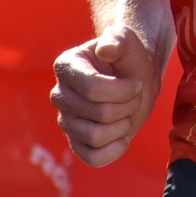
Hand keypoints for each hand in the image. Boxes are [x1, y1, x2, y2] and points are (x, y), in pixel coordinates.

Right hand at [53, 26, 165, 166]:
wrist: (136, 77)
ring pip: (96, 136)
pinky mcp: (77, 143)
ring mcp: (66, 121)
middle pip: (99, 114)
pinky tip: (124, 137)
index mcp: (66, 66)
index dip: (123, 89)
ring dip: (124, 124)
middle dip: (128, 105)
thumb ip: (119, 38)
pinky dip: (114, 151)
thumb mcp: (128, 40)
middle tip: (134, 95)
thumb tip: (105, 48)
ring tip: (128, 111)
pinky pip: (92, 158)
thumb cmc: (130, 57)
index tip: (135, 81)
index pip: (92, 89)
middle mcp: (60, 95)